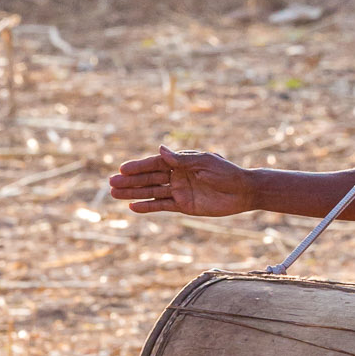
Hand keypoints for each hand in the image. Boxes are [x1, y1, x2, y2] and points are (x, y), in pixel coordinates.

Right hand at [109, 146, 255, 216]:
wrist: (244, 191)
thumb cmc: (227, 172)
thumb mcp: (204, 162)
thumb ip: (181, 159)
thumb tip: (160, 149)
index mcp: (181, 161)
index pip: (155, 163)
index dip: (138, 167)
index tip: (122, 170)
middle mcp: (177, 175)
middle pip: (149, 178)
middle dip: (130, 181)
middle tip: (110, 184)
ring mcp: (179, 191)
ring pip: (151, 192)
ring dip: (134, 193)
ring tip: (114, 195)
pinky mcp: (184, 205)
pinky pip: (162, 206)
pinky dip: (148, 206)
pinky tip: (132, 207)